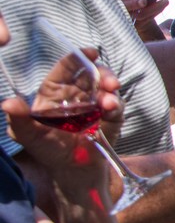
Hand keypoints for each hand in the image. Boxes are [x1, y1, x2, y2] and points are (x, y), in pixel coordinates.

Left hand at [3, 52, 122, 184]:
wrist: (72, 170)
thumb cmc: (47, 149)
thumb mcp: (28, 135)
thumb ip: (19, 119)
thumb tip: (8, 103)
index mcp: (56, 91)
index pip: (67, 68)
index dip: (78, 57)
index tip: (91, 52)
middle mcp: (79, 93)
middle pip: (93, 72)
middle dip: (103, 72)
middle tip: (109, 81)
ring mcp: (97, 104)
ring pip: (108, 86)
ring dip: (111, 87)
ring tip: (109, 98)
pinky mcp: (112, 116)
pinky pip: (117, 105)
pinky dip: (115, 105)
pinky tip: (110, 109)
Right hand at [110, 0, 169, 29]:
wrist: (140, 7)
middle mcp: (119, 4)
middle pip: (124, 6)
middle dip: (134, 3)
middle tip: (144, 1)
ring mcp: (128, 16)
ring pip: (137, 15)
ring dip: (151, 9)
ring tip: (164, 1)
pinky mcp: (137, 24)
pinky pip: (146, 21)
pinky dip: (155, 12)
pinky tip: (163, 4)